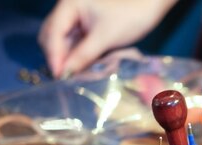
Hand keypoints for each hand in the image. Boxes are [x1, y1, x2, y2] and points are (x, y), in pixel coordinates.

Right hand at [38, 0, 176, 77]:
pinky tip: (82, 69)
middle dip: (58, 58)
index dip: (54, 56)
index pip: (52, 32)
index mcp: (69, 5)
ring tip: (75, 77)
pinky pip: (74, 45)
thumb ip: (83, 55)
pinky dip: (76, 57)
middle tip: (66, 80)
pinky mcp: (84, 29)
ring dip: (67, 60)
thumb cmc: (130, 17)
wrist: (149, 8)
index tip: (60, 76)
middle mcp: (67, 10)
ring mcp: (75, 20)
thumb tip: (65, 74)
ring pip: (62, 43)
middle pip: (52, 38)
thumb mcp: (105, 38)